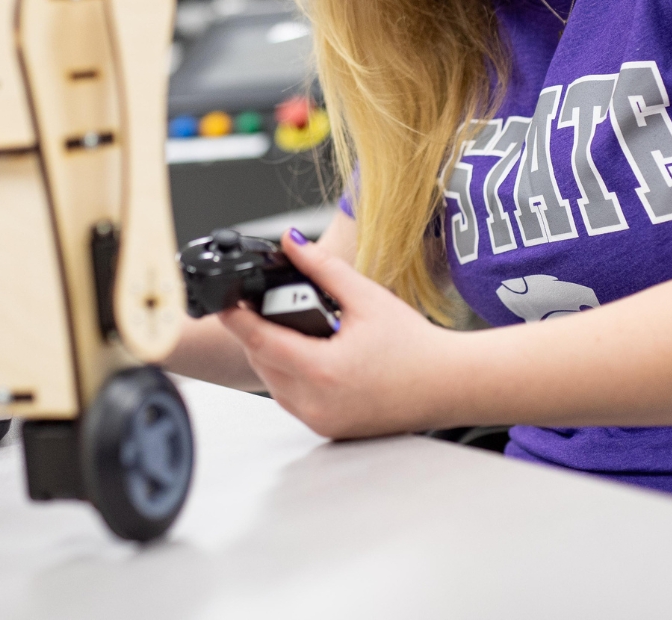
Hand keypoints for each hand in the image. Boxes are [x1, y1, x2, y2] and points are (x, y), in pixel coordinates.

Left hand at [218, 230, 456, 437]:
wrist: (448, 384)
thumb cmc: (415, 346)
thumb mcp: (367, 298)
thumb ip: (323, 269)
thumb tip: (291, 244)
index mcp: (323, 371)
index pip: (261, 341)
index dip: (236, 319)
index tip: (223, 301)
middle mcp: (316, 403)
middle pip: (263, 363)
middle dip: (257, 333)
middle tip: (260, 305)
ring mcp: (321, 420)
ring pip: (274, 384)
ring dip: (272, 355)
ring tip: (287, 326)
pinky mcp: (328, 428)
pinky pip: (292, 400)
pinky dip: (290, 376)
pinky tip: (306, 354)